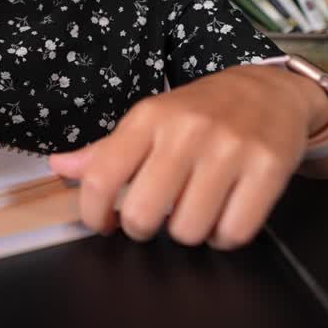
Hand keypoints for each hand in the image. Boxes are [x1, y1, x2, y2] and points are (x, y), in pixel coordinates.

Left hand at [48, 66, 326, 248]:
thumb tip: (59, 167)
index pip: (100, 178)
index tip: (103, 223)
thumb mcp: (150, 119)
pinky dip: (223, 237)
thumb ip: (106, 150)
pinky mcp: (268, 169)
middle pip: (142, 214)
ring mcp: (229, 150)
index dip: (93, 215)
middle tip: (154, 217)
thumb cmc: (200, 110)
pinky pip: (233, 233)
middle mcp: (186, 131)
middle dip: (143, 227)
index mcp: (149, 118)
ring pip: (188, 231)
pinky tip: (222, 217)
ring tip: (194, 211)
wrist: (269, 89)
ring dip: (187, 233)